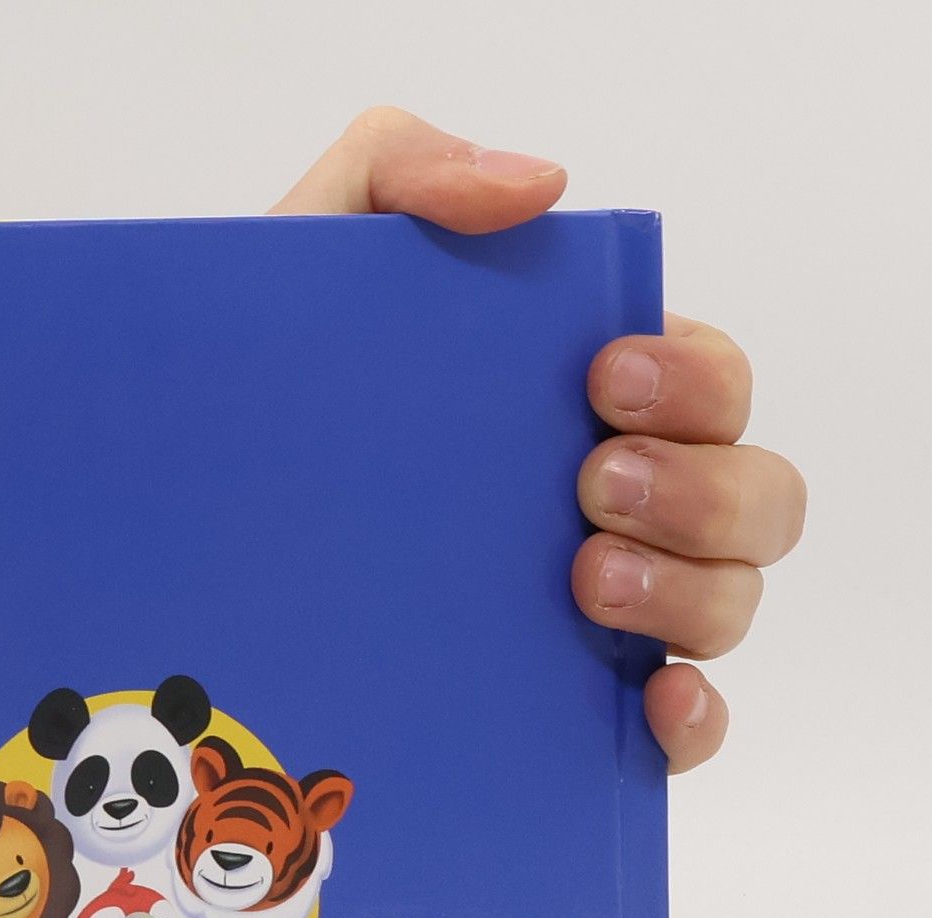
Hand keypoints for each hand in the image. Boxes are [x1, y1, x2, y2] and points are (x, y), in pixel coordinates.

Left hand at [272, 108, 805, 772]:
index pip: (709, 380)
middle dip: (703, 488)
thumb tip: (539, 188)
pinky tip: (653, 701)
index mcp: (578, 406)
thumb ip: (402, 172)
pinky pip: (683, 730)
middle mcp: (610, 510)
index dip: (693, 378)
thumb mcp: (307, 257)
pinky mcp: (567, 713)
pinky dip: (694, 721)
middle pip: (754, 496)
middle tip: (589, 486)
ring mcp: (599, 617)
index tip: (602, 379)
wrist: (176, 540)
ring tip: (586, 583)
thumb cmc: (258, 401)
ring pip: (732, 603)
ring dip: (692, 591)